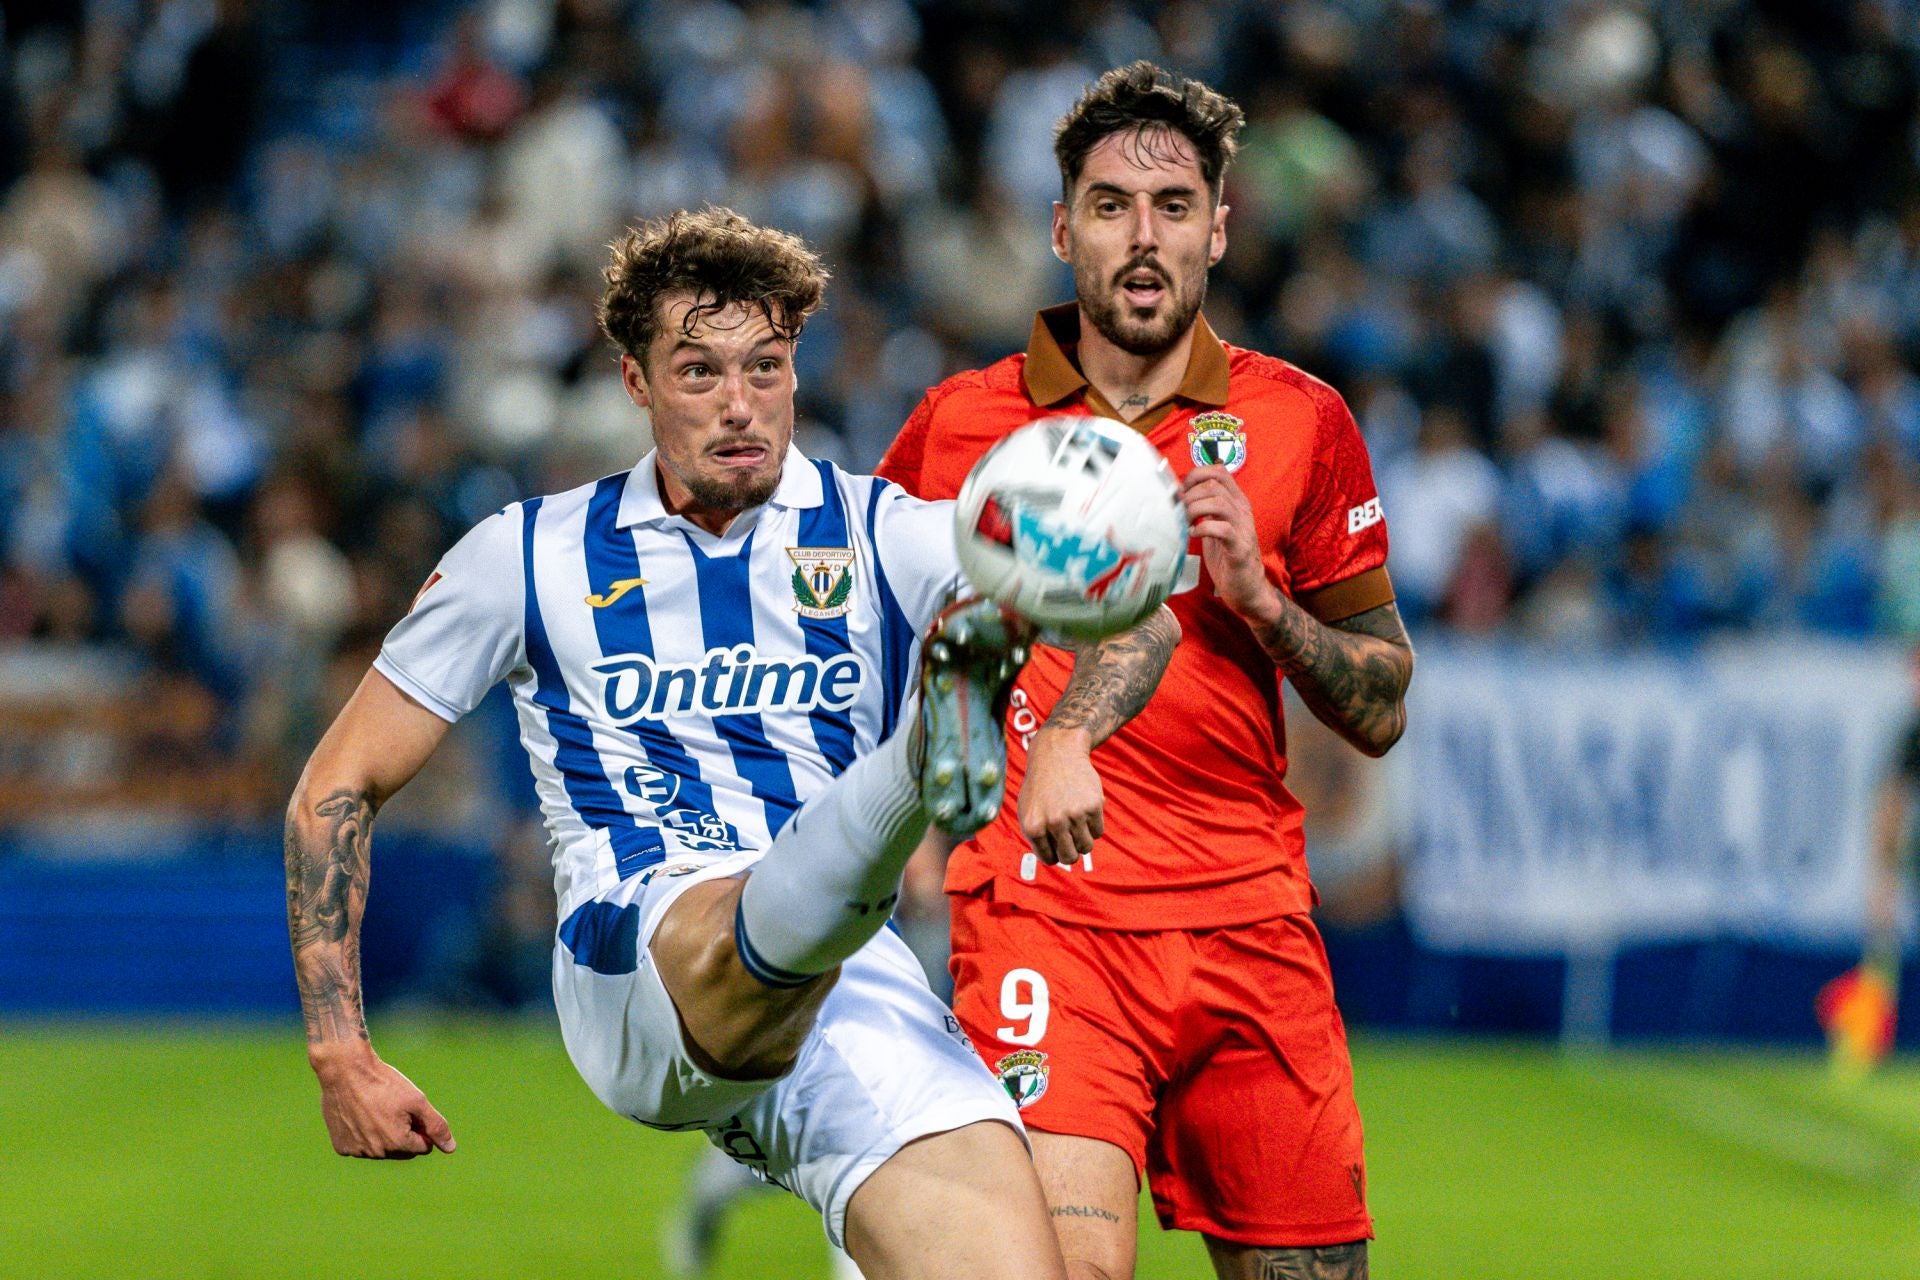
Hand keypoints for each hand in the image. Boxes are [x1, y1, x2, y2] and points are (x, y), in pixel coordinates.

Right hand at [311, 1043, 455, 1158]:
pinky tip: (359, 1115)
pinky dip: (363, 1134)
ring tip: (375, 1109)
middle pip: (402, 1150)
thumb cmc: (385, 1084)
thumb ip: (436, 1126)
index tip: (412, 1109)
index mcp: (398, 1143)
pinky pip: (360, 1146)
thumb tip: (451, 1148)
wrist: (346, 1072)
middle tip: (395, 1108)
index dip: (422, 1127)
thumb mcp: (417, 1101)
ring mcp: (357, 1151)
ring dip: (383, 1135)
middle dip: (404, 1133)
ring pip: (381, 1149)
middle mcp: (377, 1153)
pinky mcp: (342, 1147)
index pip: (423, 1146)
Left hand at [1018, 726, 1102, 864]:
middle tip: (1070, 837)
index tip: (1057, 844)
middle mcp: (1053, 823)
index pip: (1049, 859)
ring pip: (1086, 847)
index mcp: (1033, 827)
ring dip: (1084, 839)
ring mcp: (1075, 815)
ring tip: (1077, 822)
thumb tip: (1053, 858)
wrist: (1057, 754)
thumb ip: (1037, 836)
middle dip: (1071, 851)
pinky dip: (1094, 825)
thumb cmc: (1041, 785)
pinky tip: (1085, 809)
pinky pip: (1098, 832)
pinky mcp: (1093, 806)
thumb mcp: (1028, 810)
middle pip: (1070, 858)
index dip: (1055, 853)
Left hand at [1181, 465, 1275, 621]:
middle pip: (1215, 484)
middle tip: (1179, 511)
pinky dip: (1203, 529)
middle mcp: (1241, 510)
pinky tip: (1193, 535)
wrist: (1246, 587)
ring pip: (1218, 502)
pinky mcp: (1239, 548)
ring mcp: (1242, 528)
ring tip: (1185, 522)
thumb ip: (1204, 507)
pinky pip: (1222, 529)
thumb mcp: (1214, 524)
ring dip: (1194, 509)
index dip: (1196, 475)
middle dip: (1190, 494)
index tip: (1182, 492)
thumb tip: (1181, 491)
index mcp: (1236, 501)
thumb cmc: (1226, 556)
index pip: (1219, 471)